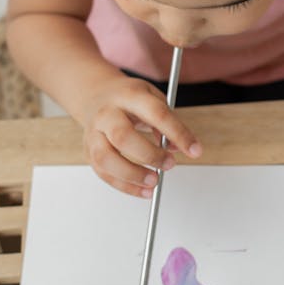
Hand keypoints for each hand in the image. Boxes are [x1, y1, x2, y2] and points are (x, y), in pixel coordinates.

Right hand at [80, 75, 201, 195]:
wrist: (95, 94)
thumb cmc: (127, 98)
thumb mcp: (152, 98)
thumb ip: (168, 121)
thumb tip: (180, 147)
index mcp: (128, 96)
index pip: (156, 114)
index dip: (178, 133)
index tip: (195, 150)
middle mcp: (107, 114)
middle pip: (123, 136)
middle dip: (149, 155)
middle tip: (169, 165)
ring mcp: (94, 133)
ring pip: (106, 158)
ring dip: (132, 175)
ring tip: (154, 181)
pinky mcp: (89, 151)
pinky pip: (104, 173)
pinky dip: (125, 186)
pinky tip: (144, 190)